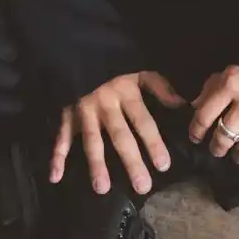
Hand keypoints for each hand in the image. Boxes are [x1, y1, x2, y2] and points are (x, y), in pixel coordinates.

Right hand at [50, 71, 185, 197]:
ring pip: (91, 139)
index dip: (153, 142)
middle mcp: (105, 103)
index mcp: (125, 92)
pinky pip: (61, 136)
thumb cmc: (116, 68)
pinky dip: (56, 157)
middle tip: (142, 186)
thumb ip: (161, 88)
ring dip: (96, 164)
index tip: (164, 166)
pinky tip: (56, 176)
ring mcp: (84, 109)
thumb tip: (182, 105)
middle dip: (131, 161)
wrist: (80, 50)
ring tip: (102, 188)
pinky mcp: (67, 113)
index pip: (143, 121)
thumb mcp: (140, 72)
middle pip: (119, 135)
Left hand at [189, 65, 238, 177]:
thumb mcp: (230, 69)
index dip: (196, 130)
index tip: (195, 137)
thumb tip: (194, 106)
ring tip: (238, 157)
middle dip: (218, 147)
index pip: (205, 115)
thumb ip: (211, 87)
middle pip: (225, 135)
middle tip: (217, 150)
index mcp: (230, 85)